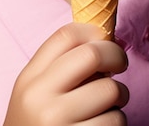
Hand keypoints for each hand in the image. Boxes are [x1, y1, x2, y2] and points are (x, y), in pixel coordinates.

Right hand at [4, 23, 129, 124]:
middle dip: (116, 56)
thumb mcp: (34, 94)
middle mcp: (40, 100)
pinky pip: (116, 123)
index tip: (105, 39)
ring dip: (119, 98)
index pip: (65, 35)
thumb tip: (106, 39)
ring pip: (111, 92)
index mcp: (29, 80)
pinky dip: (117, 124)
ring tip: (108, 107)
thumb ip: (60, 67)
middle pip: (92, 55)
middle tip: (120, 65)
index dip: (93, 31)